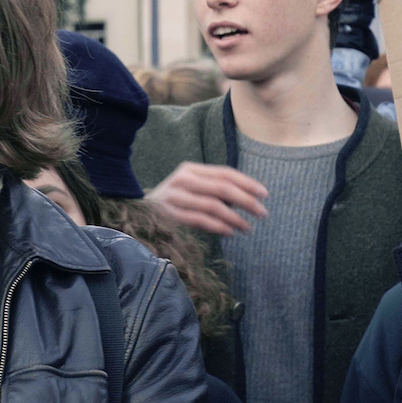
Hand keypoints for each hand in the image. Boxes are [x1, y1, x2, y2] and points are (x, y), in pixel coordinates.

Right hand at [148, 161, 268, 235]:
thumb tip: (248, 199)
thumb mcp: (192, 189)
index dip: (247, 183)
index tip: (265, 194)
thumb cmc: (173, 203)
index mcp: (190, 170)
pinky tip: (230, 232)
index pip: (225, 173)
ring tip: (247, 228)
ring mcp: (174, 197)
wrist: (136, 213)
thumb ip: (214, 190)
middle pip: (222, 187)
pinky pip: (200, 220)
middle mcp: (182, 180)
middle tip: (262, 213)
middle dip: (247, 201)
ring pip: (213, 205)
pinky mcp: (169, 214)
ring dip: (235, 218)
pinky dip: (218, 226)